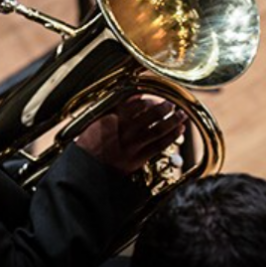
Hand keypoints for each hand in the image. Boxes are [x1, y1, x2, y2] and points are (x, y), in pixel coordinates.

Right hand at [73, 94, 187, 175]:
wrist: (85, 169)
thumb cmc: (88, 145)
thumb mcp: (95, 123)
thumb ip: (113, 109)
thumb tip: (133, 97)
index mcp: (111, 119)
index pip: (135, 104)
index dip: (149, 100)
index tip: (154, 99)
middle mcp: (124, 130)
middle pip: (151, 114)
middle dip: (164, 107)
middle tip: (171, 104)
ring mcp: (132, 145)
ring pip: (158, 129)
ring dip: (172, 120)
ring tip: (181, 115)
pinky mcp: (137, 158)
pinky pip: (159, 145)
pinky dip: (171, 137)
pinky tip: (178, 131)